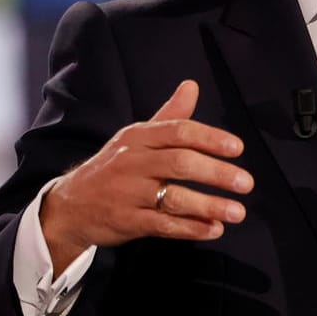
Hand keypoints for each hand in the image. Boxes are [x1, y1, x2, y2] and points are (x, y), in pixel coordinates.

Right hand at [42, 80, 254, 269]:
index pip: (178, 132)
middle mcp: (133, 162)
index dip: (209, 139)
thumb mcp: (136, 137)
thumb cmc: (114, 167)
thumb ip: (169, 116)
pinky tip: (214, 229)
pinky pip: (163, 225)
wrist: (70, 205)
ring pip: (173, 198)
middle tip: (246, 183)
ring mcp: (128, 193)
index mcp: (138, 137)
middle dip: (216, 173)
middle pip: (179, 164)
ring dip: (209, 205)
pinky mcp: (127, 221)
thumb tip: (192, 85)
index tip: (237, 148)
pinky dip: (191, 228)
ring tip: (238, 212)